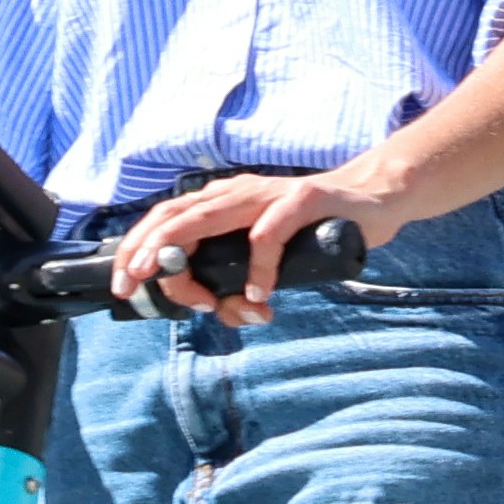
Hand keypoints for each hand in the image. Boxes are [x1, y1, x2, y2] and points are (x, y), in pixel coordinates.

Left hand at [109, 160, 390, 326]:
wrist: (374, 197)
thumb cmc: (316, 228)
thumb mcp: (270, 255)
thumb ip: (245, 280)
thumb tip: (234, 310)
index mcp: (222, 202)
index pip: (164, 219)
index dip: (137, 249)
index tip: (128, 285)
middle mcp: (236, 193)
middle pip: (173, 216)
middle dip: (145, 252)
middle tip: (135, 286)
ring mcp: (268, 194)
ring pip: (206, 218)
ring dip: (188, 257)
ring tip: (191, 297)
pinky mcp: (302, 201)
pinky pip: (268, 235)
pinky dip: (259, 268)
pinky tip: (259, 295)